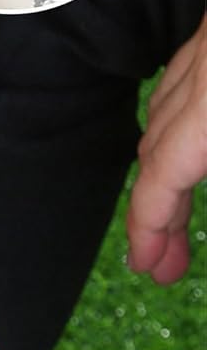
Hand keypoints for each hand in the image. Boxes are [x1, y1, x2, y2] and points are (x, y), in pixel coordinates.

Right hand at [127, 14, 206, 283]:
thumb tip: (191, 171)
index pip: (169, 162)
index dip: (153, 220)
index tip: (152, 266)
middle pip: (160, 140)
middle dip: (157, 208)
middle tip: (164, 261)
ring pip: (168, 109)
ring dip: (167, 167)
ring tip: (175, 213)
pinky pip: (188, 83)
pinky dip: (181, 124)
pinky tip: (197, 138)